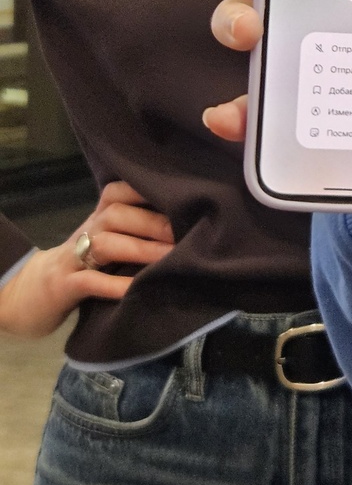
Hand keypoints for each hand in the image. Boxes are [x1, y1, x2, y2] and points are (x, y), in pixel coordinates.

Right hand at [0, 181, 174, 337]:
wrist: (32, 293)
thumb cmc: (85, 263)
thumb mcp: (108, 239)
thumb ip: (136, 227)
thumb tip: (187, 219)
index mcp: (100, 216)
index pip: (118, 191)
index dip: (147, 191)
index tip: (182, 196)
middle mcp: (87, 230)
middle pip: (117, 214)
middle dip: (153, 222)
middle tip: (186, 233)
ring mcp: (72, 258)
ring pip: (106, 244)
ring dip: (140, 249)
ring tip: (170, 258)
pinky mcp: (63, 286)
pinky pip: (89, 281)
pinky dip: (114, 284)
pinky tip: (136, 288)